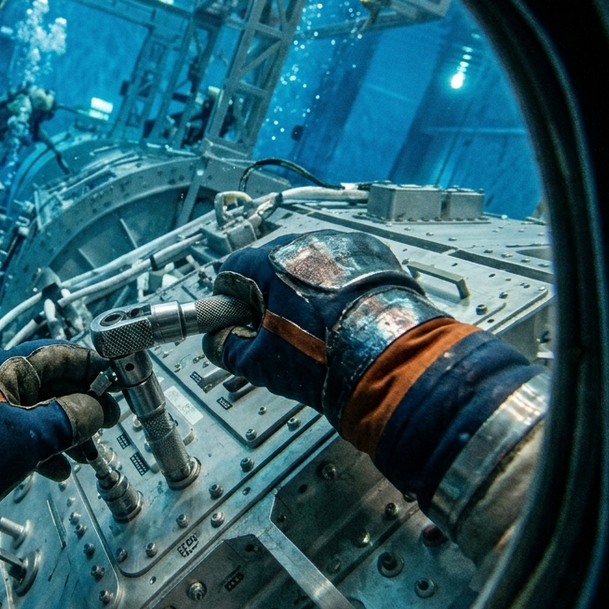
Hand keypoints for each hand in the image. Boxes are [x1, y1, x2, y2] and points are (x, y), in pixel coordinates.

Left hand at [0, 340, 119, 512]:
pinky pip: (24, 437)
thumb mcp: (31, 433)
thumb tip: (97, 409)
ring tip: (88, 455)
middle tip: (109, 422)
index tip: (117, 382)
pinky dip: (46, 450)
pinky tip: (59, 470)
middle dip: (84, 405)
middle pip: (52, 385)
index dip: (91, 368)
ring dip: (68, 432)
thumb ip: (71, 418)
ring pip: (40, 414)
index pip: (59, 355)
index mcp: (4, 367)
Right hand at [202, 230, 430, 411]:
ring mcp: (341, 246)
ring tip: (318, 326)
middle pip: (270, 265)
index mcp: (270, 263)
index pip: (232, 270)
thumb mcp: (258, 363)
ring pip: (308, 265)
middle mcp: (304, 244)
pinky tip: (344, 317)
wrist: (390, 362)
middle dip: (268, 294)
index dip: (228, 298)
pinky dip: (338, 287)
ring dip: (304, 289)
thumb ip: (225, 346)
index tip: (235, 317)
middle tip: (276, 329)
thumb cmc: (324, 360)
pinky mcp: (372, 254)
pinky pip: (342, 267)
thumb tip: (217, 338)